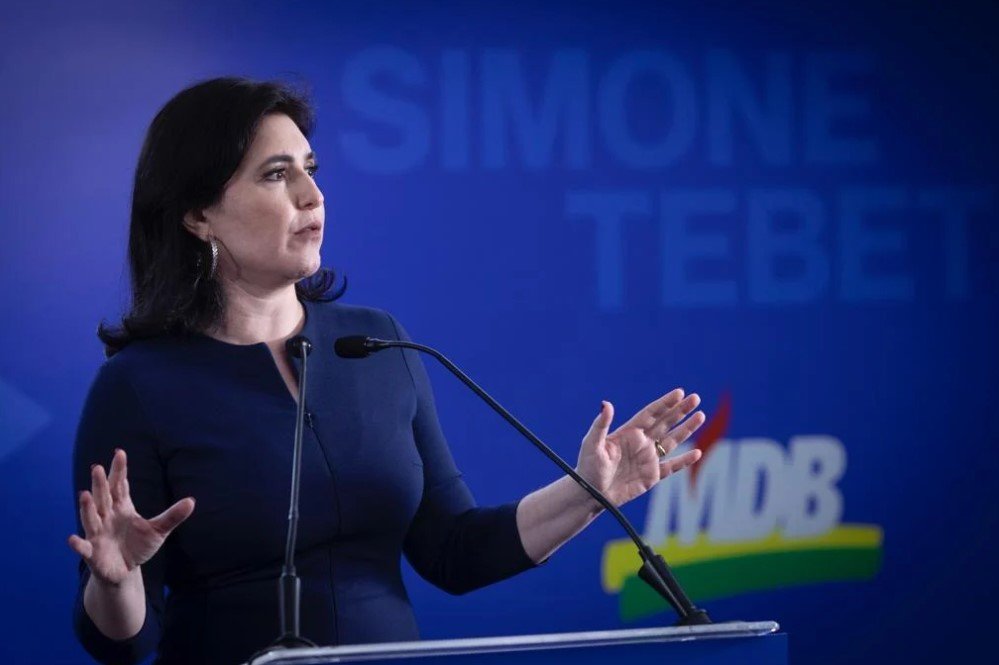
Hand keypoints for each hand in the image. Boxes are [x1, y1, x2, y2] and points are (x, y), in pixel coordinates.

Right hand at [67, 449, 194, 586]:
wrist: (125, 571)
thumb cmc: (139, 546)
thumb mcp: (158, 530)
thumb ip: (172, 516)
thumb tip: (192, 501)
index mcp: (122, 508)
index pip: (120, 486)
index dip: (119, 470)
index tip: (119, 452)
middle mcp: (107, 517)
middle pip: (103, 498)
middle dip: (100, 484)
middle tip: (97, 467)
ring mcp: (98, 534)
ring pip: (90, 518)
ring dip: (86, 507)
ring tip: (84, 494)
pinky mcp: (92, 553)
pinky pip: (84, 548)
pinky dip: (78, 544)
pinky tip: (72, 539)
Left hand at [575, 388, 704, 507]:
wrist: (590, 493)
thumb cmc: (587, 467)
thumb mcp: (591, 443)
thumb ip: (601, 424)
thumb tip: (606, 403)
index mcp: (629, 432)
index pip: (651, 413)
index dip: (665, 403)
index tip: (680, 392)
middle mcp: (641, 443)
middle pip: (665, 423)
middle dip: (681, 411)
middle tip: (696, 398)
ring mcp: (648, 459)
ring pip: (672, 441)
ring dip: (686, 429)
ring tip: (701, 416)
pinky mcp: (651, 476)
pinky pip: (671, 467)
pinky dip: (684, 461)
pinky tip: (697, 453)